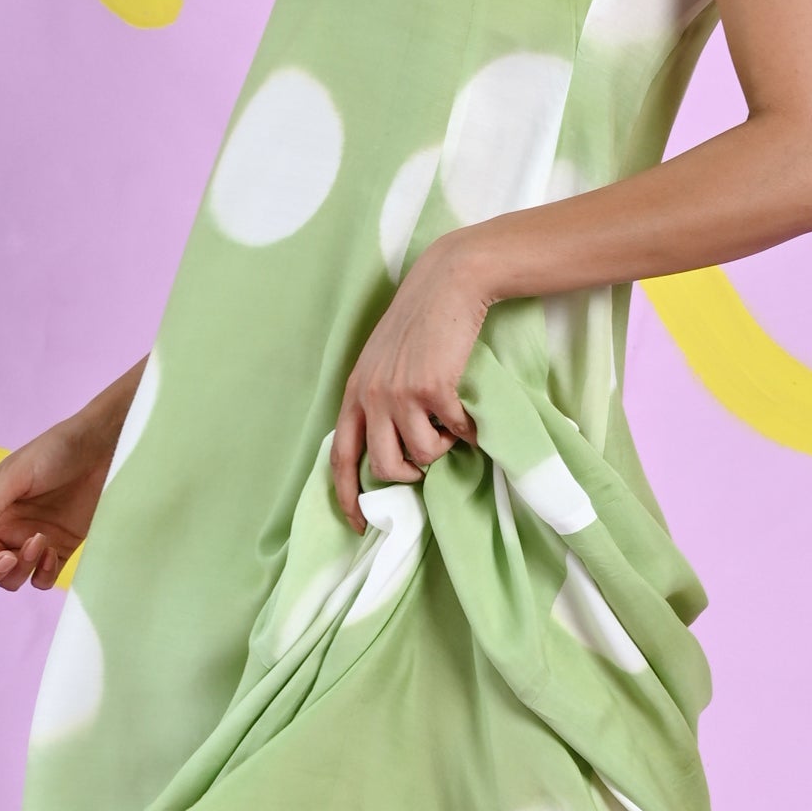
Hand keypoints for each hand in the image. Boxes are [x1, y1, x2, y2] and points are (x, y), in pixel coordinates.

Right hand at [0, 410, 117, 593]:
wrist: (100, 448)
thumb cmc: (53, 452)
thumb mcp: (14, 476)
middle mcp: (3, 529)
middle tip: (10, 557)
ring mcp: (30, 542)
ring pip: (11, 579)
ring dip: (21, 569)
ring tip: (40, 540)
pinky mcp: (58, 550)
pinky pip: (40, 580)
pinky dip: (42, 574)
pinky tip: (52, 551)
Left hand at [329, 244, 488, 529]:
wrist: (446, 285)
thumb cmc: (420, 324)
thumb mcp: (383, 363)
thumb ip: (379, 401)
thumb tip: (396, 451)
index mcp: (355, 393)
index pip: (341, 457)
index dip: (347, 497)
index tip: (358, 525)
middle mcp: (371, 397)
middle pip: (386, 467)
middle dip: (411, 473)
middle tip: (429, 458)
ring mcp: (400, 393)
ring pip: (422, 455)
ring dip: (443, 447)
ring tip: (450, 425)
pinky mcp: (432, 388)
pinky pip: (455, 433)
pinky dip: (468, 431)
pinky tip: (470, 415)